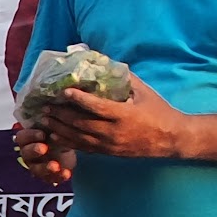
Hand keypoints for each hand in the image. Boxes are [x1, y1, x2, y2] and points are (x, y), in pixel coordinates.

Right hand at [15, 126, 76, 186]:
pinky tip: (67, 173)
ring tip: (55, 166)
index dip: (30, 136)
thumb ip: (51, 120)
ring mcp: (37, 165)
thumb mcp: (54, 125)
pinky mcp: (48, 175)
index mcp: (29, 138)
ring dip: (45, 167)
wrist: (69, 147)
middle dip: (34, 150)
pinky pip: (50, 178)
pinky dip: (59, 177)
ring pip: (36, 169)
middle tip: (44, 148)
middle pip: (26, 153)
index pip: (22, 137)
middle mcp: (29, 152)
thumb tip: (49, 105)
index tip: (42, 134)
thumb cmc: (57, 133)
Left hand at [39, 75, 184, 158]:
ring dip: (59, 128)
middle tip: (45, 106)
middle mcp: (114, 132)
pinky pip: (83, 148)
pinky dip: (67, 141)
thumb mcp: (145, 92)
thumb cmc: (159, 111)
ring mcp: (109, 145)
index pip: (97, 107)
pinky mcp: (107, 152)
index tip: (64, 91)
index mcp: (125, 115)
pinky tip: (54, 135)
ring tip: (44, 119)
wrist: (171, 139)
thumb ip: (126, 79)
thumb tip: (107, 64)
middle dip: (61, 114)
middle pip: (81, 123)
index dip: (79, 99)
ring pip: (78, 138)